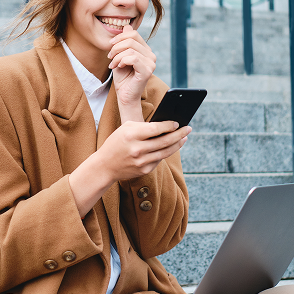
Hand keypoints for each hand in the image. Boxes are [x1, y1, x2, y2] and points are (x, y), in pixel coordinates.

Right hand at [68, 120, 191, 217]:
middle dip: (180, 134)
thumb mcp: (126, 129)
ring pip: (165, 152)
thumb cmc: (116, 143)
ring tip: (184, 137)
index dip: (169, 126)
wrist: (105, 166)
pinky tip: (172, 146)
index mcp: (132, 135)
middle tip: (188, 128)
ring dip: (178, 144)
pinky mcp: (144, 170)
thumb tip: (165, 126)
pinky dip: (166, 152)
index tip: (177, 123)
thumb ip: (144, 126)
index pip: (156, 129)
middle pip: (165, 141)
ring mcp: (141, 161)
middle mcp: (137, 149)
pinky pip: (159, 160)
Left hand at [108, 25, 155, 122]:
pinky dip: (122, 61)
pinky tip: (118, 67)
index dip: (119, 37)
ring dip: (117, 56)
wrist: (124, 95)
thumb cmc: (123, 77)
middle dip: (116, 47)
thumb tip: (127, 26)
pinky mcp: (148, 71)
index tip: (110, 47)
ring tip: (112, 64)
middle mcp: (151, 55)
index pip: (134, 34)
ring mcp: (151, 63)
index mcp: (146, 50)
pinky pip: (133, 58)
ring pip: (130, 49)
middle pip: (131, 40)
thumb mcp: (120, 56)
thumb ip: (124, 42)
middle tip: (109, 57)